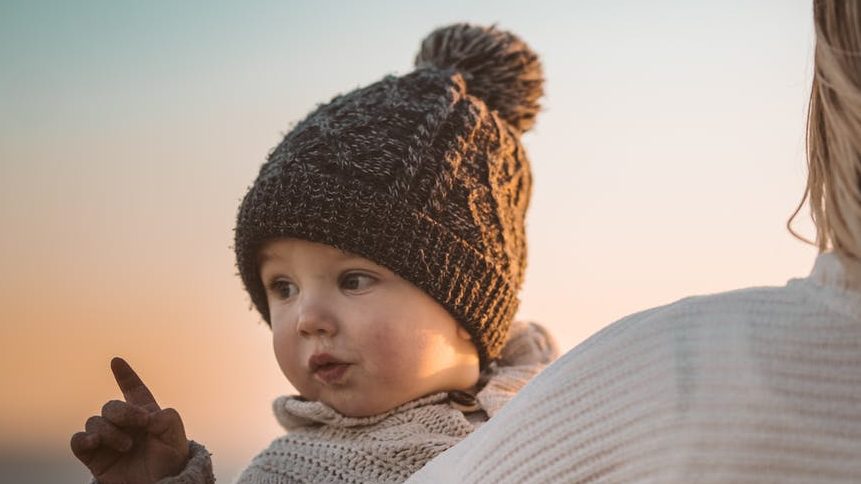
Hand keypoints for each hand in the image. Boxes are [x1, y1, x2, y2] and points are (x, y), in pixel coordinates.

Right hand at [70, 357, 189, 483]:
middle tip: (140, 424)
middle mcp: (124, 424)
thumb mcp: (176, 437)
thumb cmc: (170, 463)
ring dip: (110, 430)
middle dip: (124, 412)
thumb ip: (167, 419)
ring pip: (95, 421)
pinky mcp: (94, 457)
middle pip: (111, 406)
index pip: (134, 390)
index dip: (126, 376)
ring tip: (126, 446)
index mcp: (146, 414)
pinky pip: (78, 441)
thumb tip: (148, 416)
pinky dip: (84, 439)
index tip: (116, 361)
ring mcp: (107, 440)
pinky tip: (96, 442)